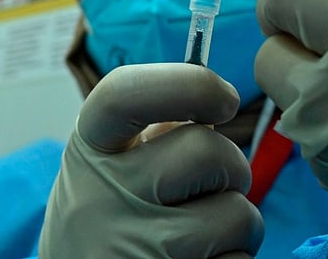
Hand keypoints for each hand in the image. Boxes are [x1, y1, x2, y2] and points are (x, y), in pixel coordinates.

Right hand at [39, 63, 263, 257]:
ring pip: (237, 214)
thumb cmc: (110, 223)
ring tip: (203, 238)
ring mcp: (134, 248)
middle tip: (216, 187)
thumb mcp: (108, 170)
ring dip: (238, 225)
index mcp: (88, 152)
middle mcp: (102, 199)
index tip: (225, 98)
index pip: (125, 93)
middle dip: (233, 166)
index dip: (191, 84)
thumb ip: (153, 134)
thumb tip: (215, 101)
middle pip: (207, 151)